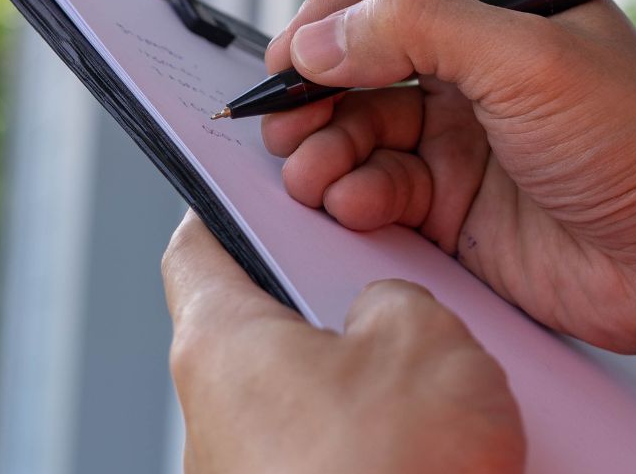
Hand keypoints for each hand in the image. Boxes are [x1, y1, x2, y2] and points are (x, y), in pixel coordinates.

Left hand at [162, 212, 522, 473]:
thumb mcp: (424, 335)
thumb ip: (394, 297)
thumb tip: (383, 314)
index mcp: (220, 344)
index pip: (196, 248)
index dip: (232, 207)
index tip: (259, 189)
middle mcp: (211, 419)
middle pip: (263, 329)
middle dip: (333, 307)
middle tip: (394, 290)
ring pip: (305, 402)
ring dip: (367, 388)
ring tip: (439, 385)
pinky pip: (329, 458)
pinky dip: (377, 446)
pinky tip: (435, 449)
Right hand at [261, 0, 635, 410]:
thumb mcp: (529, 61)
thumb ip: (416, 30)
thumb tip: (317, 38)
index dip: (332, 2)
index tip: (303, 56)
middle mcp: (473, 41)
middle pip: (350, 40)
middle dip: (313, 82)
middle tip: (286, 122)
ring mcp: (457, 119)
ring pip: (349, 114)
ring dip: (320, 144)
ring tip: (315, 173)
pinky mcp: (447, 191)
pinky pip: (370, 178)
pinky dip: (350, 191)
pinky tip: (357, 205)